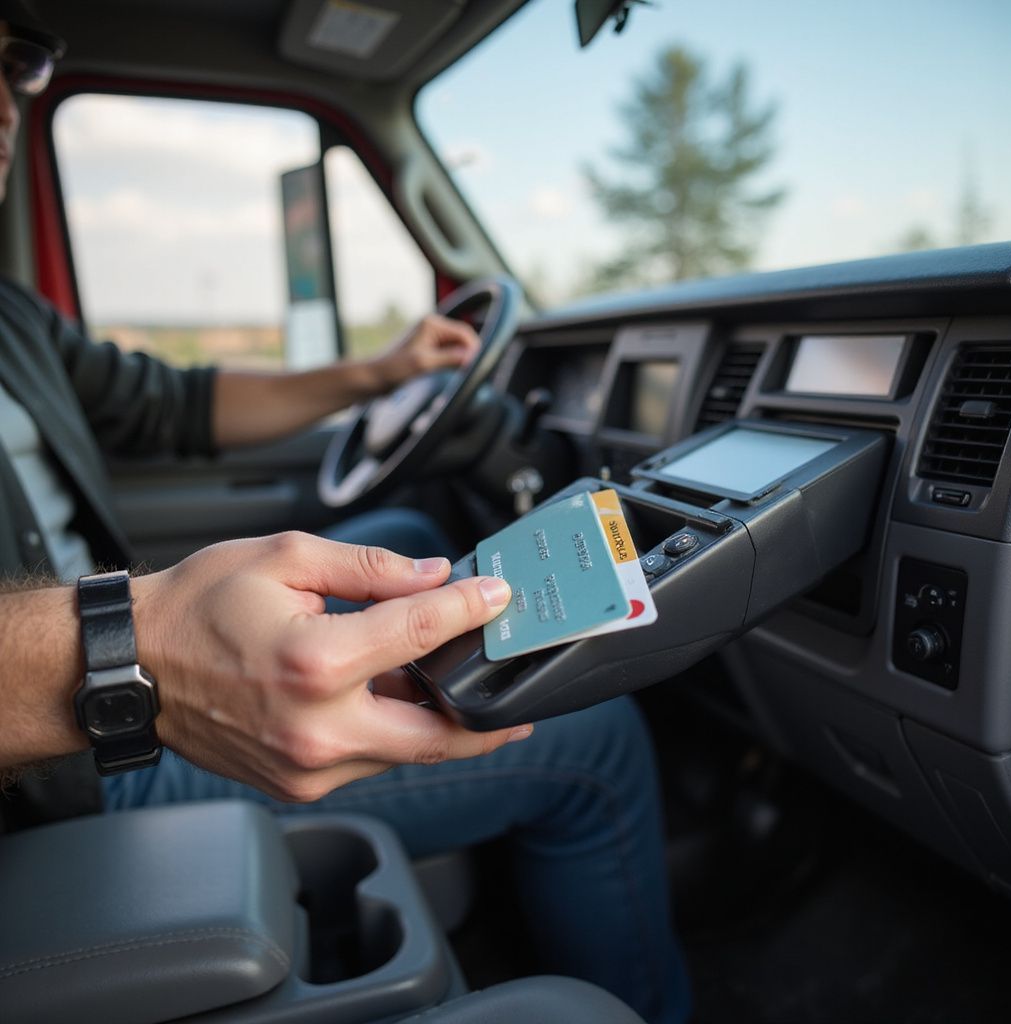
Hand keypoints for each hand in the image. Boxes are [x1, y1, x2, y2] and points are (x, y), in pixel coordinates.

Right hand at [131, 533, 525, 801]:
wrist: (132, 666)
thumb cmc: (198, 607)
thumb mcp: (286, 559)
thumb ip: (370, 568)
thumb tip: (433, 576)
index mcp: (317, 663)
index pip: (423, 633)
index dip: (471, 609)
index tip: (497, 595)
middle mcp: (317, 728)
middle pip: (435, 735)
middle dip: (487, 722)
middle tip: (520, 708)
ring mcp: (306, 767)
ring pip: (401, 752)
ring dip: (436, 724)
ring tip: (460, 694)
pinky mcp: (295, 783)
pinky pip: (365, 760)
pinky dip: (390, 733)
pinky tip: (397, 703)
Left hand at [370, 313, 480, 390]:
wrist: (374, 378)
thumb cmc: (394, 369)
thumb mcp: (424, 364)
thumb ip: (450, 358)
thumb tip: (472, 357)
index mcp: (432, 324)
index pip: (464, 332)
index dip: (474, 348)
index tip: (478, 366)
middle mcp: (432, 327)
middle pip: (462, 338)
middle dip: (469, 353)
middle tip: (472, 372)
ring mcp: (430, 338)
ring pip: (457, 347)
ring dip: (461, 359)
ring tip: (461, 373)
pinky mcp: (427, 349)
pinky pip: (449, 353)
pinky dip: (454, 362)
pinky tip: (453, 372)